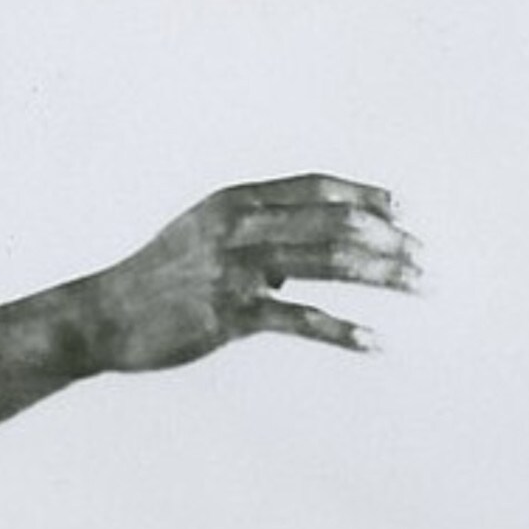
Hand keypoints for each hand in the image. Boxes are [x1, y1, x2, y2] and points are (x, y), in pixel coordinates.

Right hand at [79, 174, 421, 371]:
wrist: (102, 317)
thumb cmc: (153, 279)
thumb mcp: (196, 235)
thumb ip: (248, 233)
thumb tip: (299, 264)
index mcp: (233, 201)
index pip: (316, 187)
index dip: (365, 195)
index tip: (404, 211)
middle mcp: (239, 226)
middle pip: (335, 221)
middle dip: (390, 239)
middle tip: (426, 259)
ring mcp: (236, 269)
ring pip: (331, 261)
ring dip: (385, 273)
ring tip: (420, 286)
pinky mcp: (232, 314)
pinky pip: (303, 319)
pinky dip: (345, 331)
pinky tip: (375, 341)